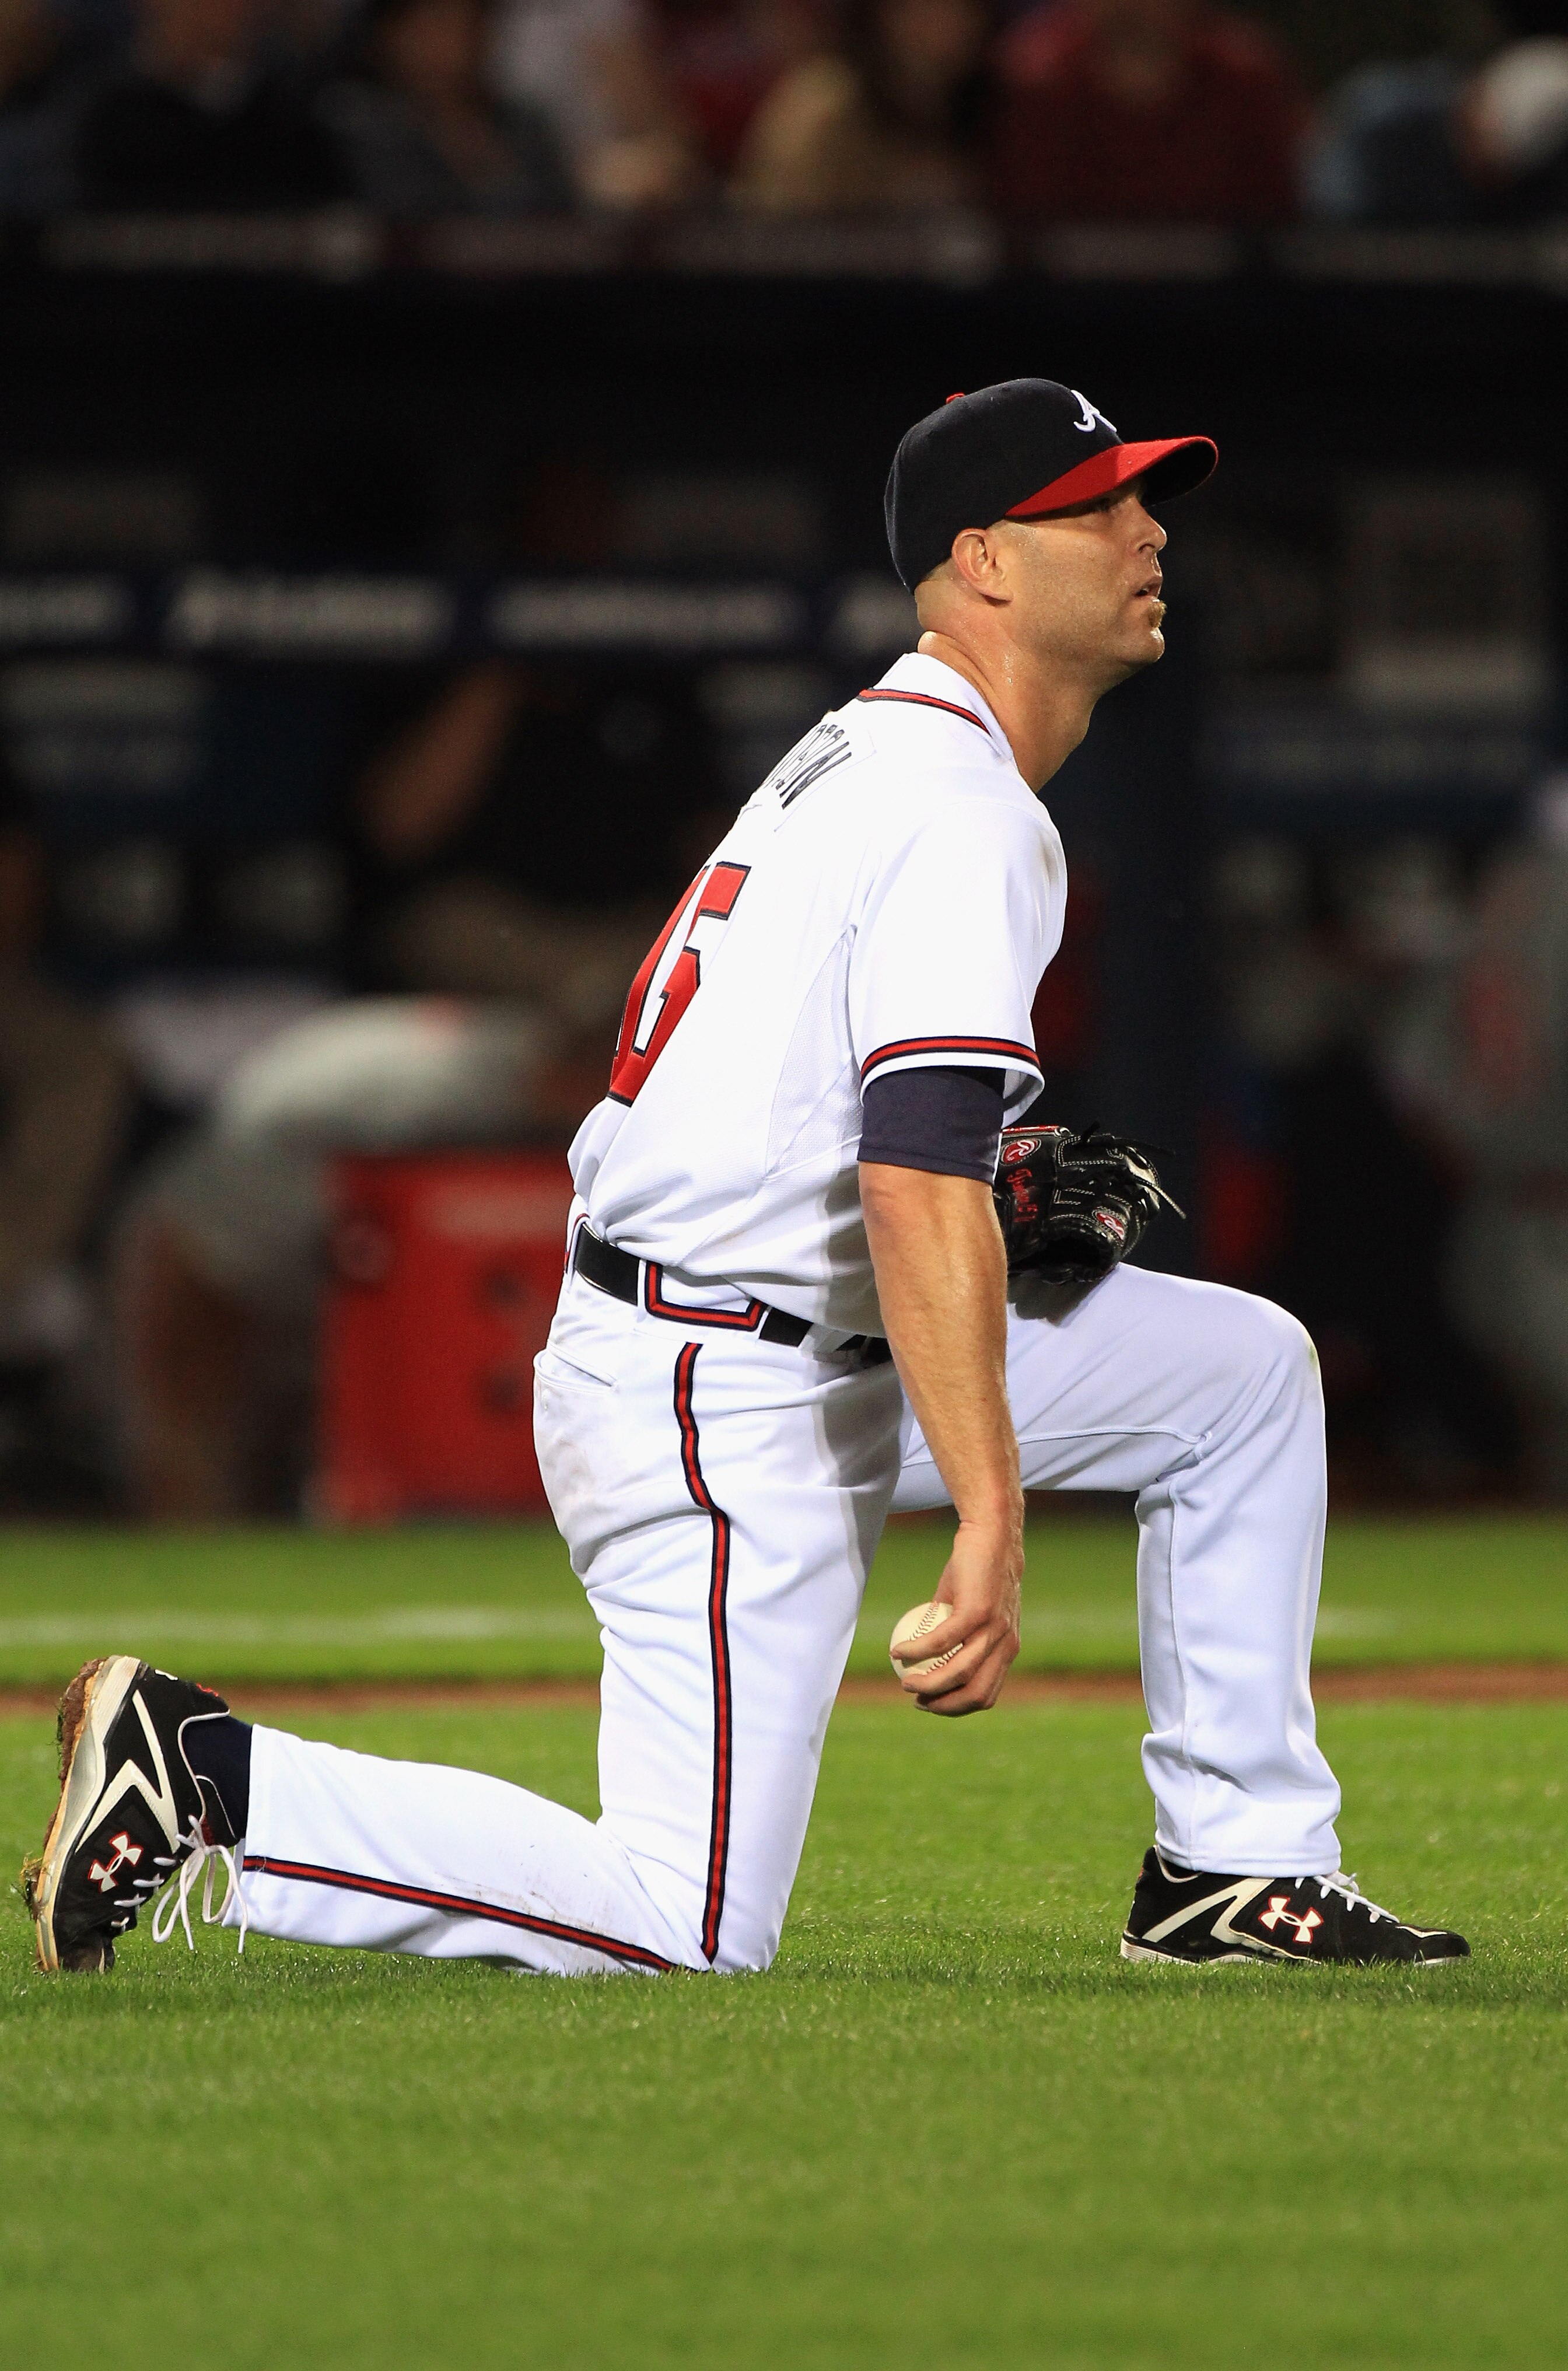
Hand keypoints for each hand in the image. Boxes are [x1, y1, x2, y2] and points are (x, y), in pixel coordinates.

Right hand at [892, 1511, 1021, 1715]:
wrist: (991, 1536)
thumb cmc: (978, 1571)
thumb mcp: (972, 1609)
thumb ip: (960, 1634)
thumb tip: (930, 1657)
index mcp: (1007, 1648)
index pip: (985, 1694)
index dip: (956, 1707)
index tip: (930, 1703)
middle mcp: (1005, 1644)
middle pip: (975, 1694)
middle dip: (943, 1706)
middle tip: (916, 1700)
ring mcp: (993, 1630)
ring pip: (958, 1673)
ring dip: (928, 1685)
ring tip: (904, 1681)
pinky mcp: (977, 1612)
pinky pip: (941, 1641)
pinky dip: (917, 1651)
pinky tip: (898, 1651)